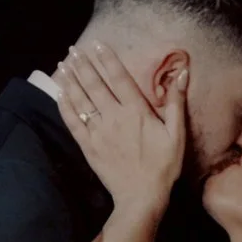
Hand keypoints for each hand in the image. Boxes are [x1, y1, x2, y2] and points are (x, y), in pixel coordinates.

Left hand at [55, 42, 186, 207]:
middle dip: (82, 64)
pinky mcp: (88, 146)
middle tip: (73, 48)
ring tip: (62, 63)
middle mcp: (114, 117)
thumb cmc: (163, 166)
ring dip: (70, 79)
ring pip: (80, 99)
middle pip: (94, 84)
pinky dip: (65, 106)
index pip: (119, 78)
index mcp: (136, 111)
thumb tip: (182, 74)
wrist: (141, 197)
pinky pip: (72, 122)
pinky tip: (59, 93)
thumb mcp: (177, 135)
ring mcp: (98, 131)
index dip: (107, 59)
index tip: (97, 43)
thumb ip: (176, 103)